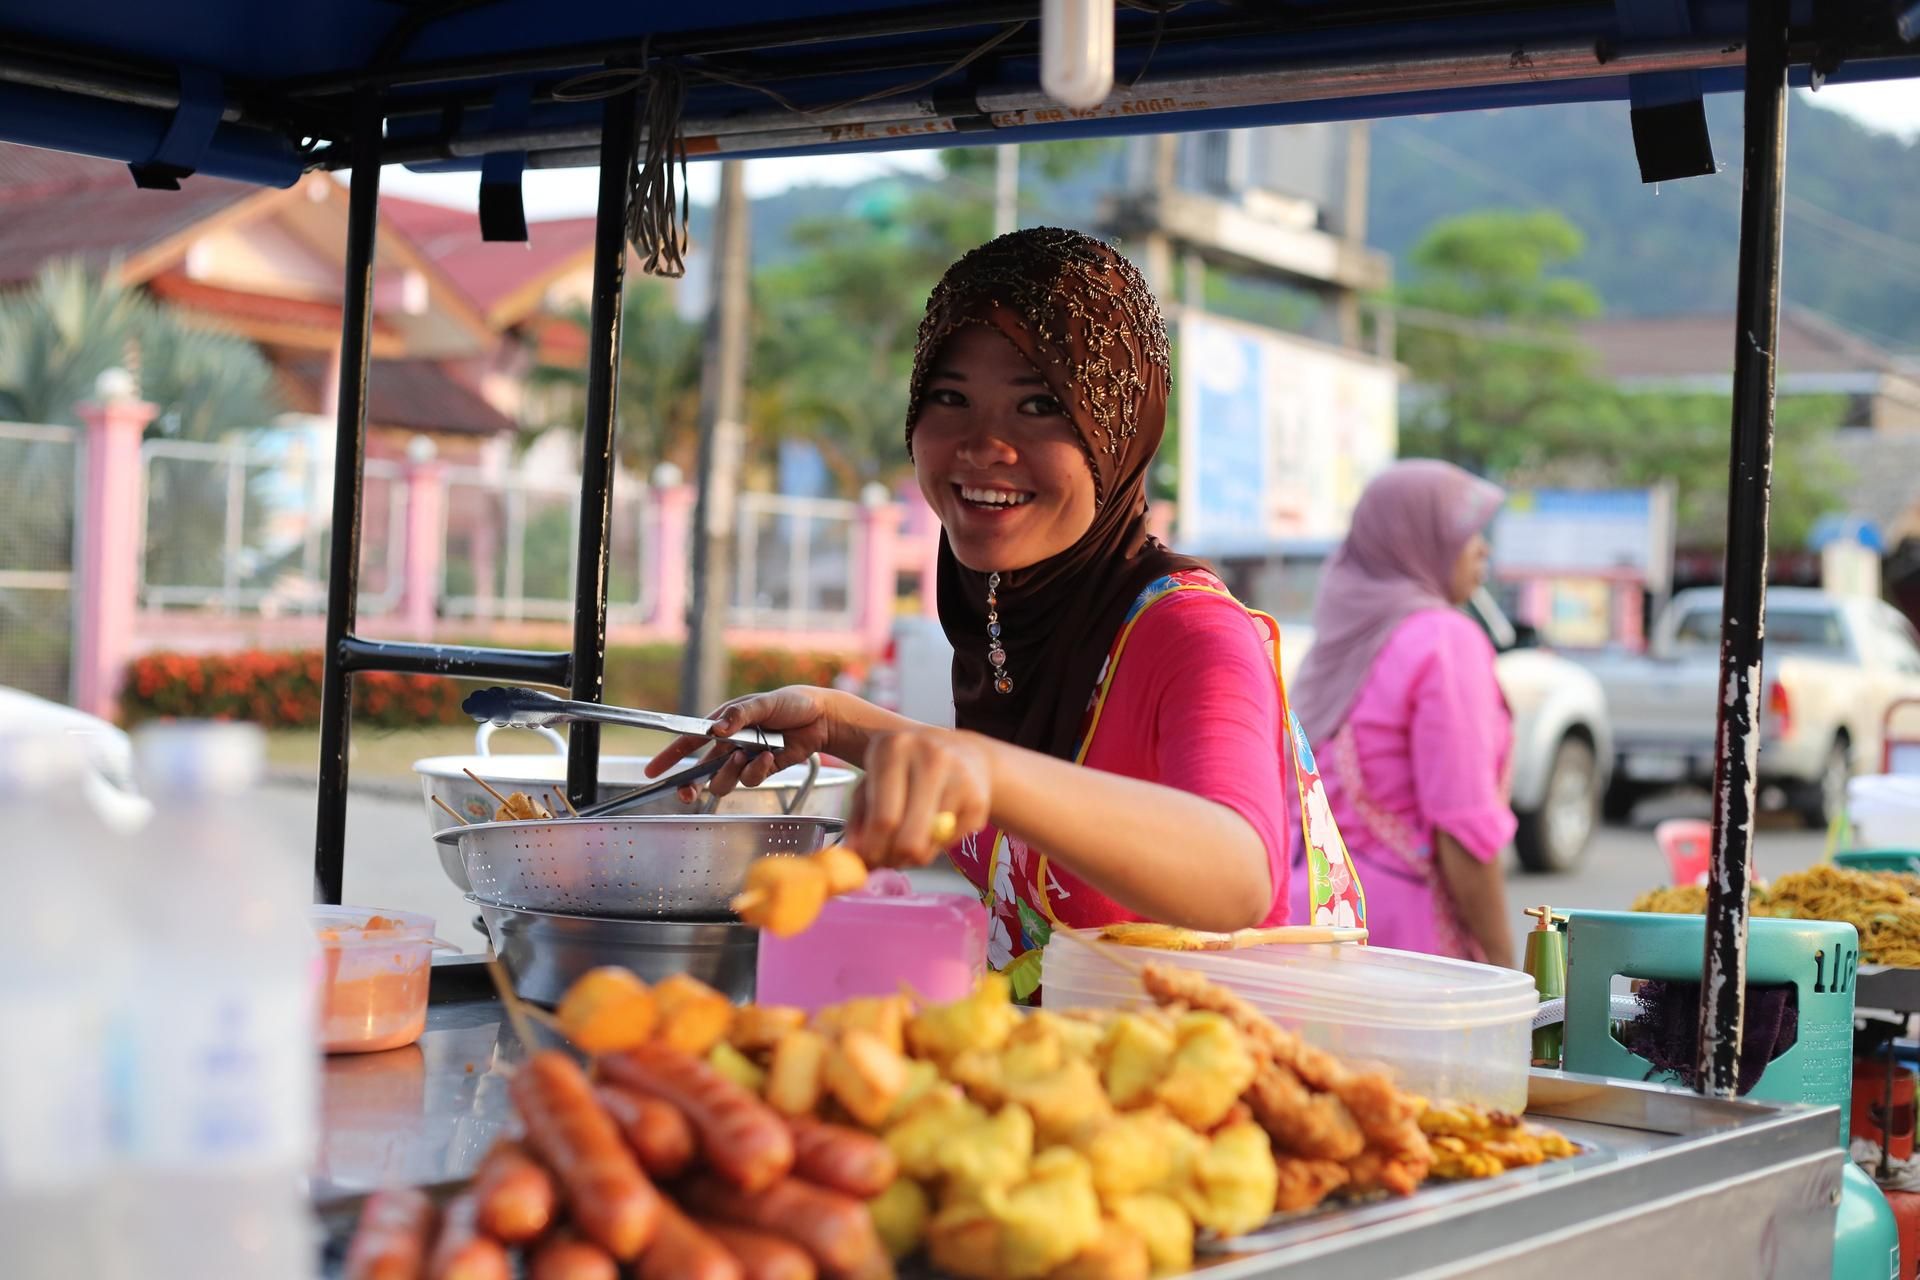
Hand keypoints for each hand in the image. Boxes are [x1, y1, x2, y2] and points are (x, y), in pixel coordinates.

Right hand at [645, 686, 839, 800]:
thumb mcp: (763, 703)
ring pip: (723, 781)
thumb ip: (738, 715)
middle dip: (692, 785)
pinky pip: (750, 780)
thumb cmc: (791, 703)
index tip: (652, 771)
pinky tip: (771, 755)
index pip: (688, 740)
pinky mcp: (762, 770)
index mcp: (722, 724)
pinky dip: (758, 770)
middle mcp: (729, 744)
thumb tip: (717, 729)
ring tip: (746, 755)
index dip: (669, 757)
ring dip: (731, 772)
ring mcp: (745, 759)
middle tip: (690, 794)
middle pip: (700, 772)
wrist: (821, 718)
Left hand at [846, 728, 991, 867]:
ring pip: (929, 845)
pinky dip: (936, 846)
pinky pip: (949, 843)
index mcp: (894, 747)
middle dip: (894, 859)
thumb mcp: (875, 780)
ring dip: (914, 856)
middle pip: (908, 837)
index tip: (867, 861)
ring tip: (907, 843)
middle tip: (888, 860)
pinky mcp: (978, 800)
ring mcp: (959, 778)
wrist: (964, 754)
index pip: (882, 818)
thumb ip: (860, 817)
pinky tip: (933, 829)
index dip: (873, 850)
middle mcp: (930, 758)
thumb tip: (854, 855)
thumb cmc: (909, 768)